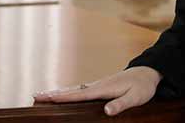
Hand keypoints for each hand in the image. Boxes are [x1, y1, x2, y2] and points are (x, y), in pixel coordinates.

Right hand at [32, 66, 162, 116]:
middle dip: (54, 93)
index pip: (79, 95)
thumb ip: (121, 104)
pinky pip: (81, 90)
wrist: (149, 72)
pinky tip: (64, 94)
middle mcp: (98, 85)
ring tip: (42, 95)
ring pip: (75, 89)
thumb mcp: (136, 97)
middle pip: (72, 90)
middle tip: (35, 96)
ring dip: (59, 92)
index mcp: (103, 88)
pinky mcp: (101, 86)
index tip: (47, 98)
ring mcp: (99, 85)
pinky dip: (69, 91)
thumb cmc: (143, 86)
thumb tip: (106, 111)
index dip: (63, 97)